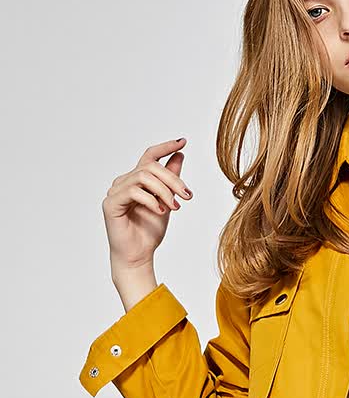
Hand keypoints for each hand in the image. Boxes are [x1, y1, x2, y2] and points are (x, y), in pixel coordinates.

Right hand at [103, 137, 192, 273]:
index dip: (165, 147)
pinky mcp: (111, 203)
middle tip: (187, 195)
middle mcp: (124, 182)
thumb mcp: (168, 201)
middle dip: (173, 179)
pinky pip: (133, 192)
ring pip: (143, 177)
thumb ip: (171, 180)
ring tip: (175, 207)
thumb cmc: (149, 231)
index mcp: (137, 180)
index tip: (182, 142)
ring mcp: (116, 191)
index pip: (150, 157)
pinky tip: (160, 211)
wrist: (139, 255)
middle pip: (150, 167)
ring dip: (165, 191)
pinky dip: (151, 200)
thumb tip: (179, 155)